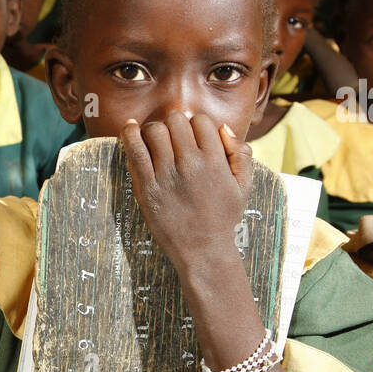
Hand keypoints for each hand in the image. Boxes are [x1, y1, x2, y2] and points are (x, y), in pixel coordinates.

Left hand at [118, 112, 252, 271]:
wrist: (204, 251)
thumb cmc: (223, 218)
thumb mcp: (243, 186)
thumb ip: (240, 154)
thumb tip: (222, 128)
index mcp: (215, 161)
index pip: (200, 120)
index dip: (194, 124)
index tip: (190, 136)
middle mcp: (191, 164)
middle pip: (175, 121)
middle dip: (172, 125)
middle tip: (171, 138)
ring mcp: (167, 175)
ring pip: (154, 131)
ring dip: (153, 131)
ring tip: (154, 140)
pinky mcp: (147, 188)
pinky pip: (135, 152)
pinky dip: (129, 135)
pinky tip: (129, 129)